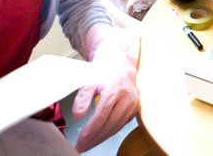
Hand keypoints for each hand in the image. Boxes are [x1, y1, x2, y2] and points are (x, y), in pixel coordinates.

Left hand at [73, 27, 140, 151]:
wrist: (120, 64)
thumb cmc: (103, 72)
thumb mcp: (89, 81)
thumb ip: (83, 98)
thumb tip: (78, 116)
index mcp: (115, 89)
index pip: (102, 115)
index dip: (91, 130)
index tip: (80, 141)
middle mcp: (127, 98)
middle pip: (110, 124)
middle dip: (94, 138)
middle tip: (81, 147)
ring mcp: (133, 104)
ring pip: (116, 127)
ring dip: (102, 138)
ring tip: (88, 145)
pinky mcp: (134, 109)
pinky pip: (121, 125)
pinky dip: (109, 133)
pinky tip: (99, 137)